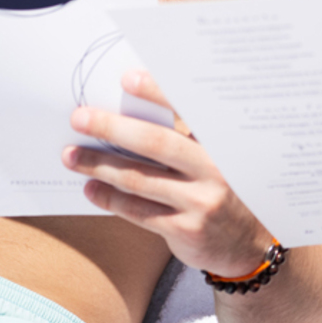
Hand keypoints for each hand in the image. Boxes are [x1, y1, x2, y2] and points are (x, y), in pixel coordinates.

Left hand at [63, 68, 272, 278]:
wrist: (249, 244)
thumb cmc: (222, 186)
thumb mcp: (215, 155)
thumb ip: (184, 136)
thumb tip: (127, 111)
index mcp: (221, 142)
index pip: (188, 109)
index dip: (157, 92)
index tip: (127, 78)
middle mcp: (214, 169)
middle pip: (155, 143)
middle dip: (112, 128)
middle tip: (79, 118)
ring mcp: (200, 201)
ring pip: (140, 179)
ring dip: (100, 166)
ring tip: (72, 156)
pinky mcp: (186, 230)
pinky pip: (139, 212)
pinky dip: (110, 199)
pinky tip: (91, 188)